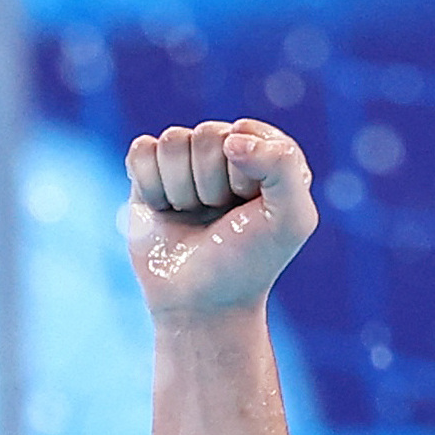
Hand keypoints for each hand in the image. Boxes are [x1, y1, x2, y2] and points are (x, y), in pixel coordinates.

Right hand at [125, 119, 318, 320]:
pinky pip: (142, 150)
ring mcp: (188, 163)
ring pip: (173, 140)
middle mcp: (230, 156)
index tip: (253, 204)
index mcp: (270, 159)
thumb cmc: (250, 262)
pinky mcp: (151, 174)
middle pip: (208, 133)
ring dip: (183, 188)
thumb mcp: (291, 220)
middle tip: (221, 217)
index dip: (248, 170)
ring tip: (195, 216)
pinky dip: (152, 186)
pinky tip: (167, 211)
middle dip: (212, 183)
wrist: (201, 302)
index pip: (249, 131)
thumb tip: (232, 137)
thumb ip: (284, 166)